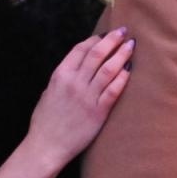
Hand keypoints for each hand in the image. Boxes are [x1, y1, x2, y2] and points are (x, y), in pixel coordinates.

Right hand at [26, 28, 134, 167]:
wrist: (46, 146)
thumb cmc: (45, 121)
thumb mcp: (47, 92)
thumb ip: (62, 78)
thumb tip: (76, 67)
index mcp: (60, 75)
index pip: (80, 49)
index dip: (95, 39)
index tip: (105, 35)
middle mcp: (74, 82)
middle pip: (97, 54)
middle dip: (112, 40)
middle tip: (124, 31)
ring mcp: (87, 97)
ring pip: (108, 69)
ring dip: (121, 54)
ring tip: (131, 45)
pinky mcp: (98, 112)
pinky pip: (114, 90)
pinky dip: (123, 78)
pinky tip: (130, 69)